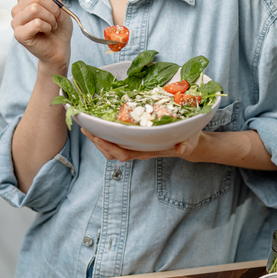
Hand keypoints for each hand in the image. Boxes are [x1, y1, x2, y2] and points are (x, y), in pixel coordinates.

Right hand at [11, 0, 72, 70]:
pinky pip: (36, 23)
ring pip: (35, 9)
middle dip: (53, 7)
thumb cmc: (58, 27)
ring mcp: (16, 23)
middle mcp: (17, 10)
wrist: (60, 48)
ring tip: (52, 24)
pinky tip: (47, 31)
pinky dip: (47, 26)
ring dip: (51, 17)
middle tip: (56, 17)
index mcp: (24, 0)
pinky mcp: (19, 35)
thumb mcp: (56, 4)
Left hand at [81, 129, 203, 161]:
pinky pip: (115, 140)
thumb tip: (183, 149)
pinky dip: (105, 134)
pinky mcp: (135, 139)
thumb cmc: (188, 140)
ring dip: (98, 139)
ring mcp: (135, 146)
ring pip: (111, 148)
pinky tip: (99, 124)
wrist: (188, 142)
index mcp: (147, 151)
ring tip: (87, 126)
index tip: (98, 137)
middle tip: (86, 128)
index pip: (124, 154)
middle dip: (97, 142)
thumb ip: (187, 145)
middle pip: (112, 152)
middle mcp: (138, 150)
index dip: (109, 147)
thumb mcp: (190, 141)